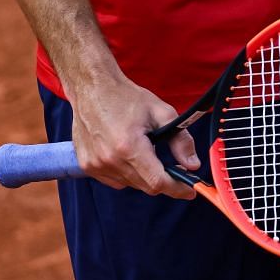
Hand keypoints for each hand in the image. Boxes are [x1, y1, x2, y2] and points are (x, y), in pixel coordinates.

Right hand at [69, 75, 198, 198]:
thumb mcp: (162, 112)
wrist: (92, 89)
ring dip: (145, 176)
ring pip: (131, 184)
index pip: (157, 182)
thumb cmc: (127, 98)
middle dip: (164, 181)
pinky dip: (127, 174)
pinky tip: (129, 155)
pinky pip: (115, 180)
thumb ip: (181, 141)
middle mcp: (109, 160)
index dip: (177, 188)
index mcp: (129, 147)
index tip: (190, 190)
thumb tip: (193, 165)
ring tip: (148, 152)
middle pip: (145, 186)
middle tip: (177, 169)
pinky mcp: (86, 166)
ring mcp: (95, 165)